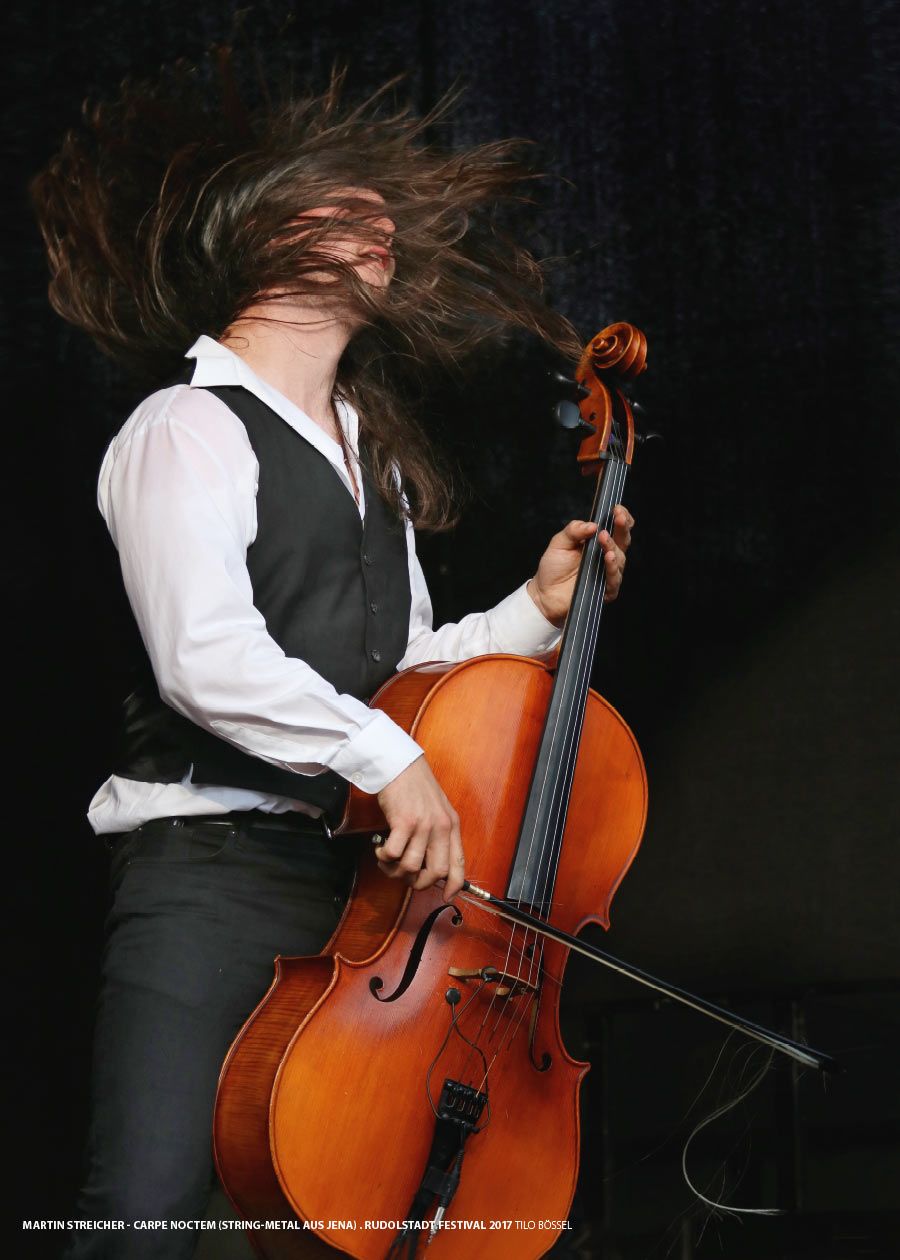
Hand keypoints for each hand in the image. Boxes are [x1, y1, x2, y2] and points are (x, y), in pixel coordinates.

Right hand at [374, 757, 464, 898]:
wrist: (399, 764)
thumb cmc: (415, 786)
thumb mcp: (436, 810)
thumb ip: (437, 834)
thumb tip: (430, 863)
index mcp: (451, 826)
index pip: (458, 864)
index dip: (454, 886)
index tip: (446, 896)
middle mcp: (440, 827)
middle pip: (436, 872)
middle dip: (418, 882)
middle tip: (404, 876)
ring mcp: (423, 825)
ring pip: (412, 867)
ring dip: (396, 871)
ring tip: (387, 860)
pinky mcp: (403, 822)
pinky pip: (393, 854)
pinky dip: (384, 857)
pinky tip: (380, 848)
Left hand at [528, 505, 633, 624]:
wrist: (544, 594)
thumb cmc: (554, 567)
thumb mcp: (559, 542)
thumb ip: (574, 530)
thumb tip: (592, 524)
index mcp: (598, 542)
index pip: (617, 528)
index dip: (621, 517)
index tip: (617, 509)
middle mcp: (606, 557)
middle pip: (623, 540)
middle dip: (622, 528)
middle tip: (618, 517)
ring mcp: (607, 574)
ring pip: (620, 559)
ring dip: (613, 547)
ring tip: (604, 538)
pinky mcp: (605, 591)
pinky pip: (614, 579)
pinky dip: (612, 568)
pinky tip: (608, 558)